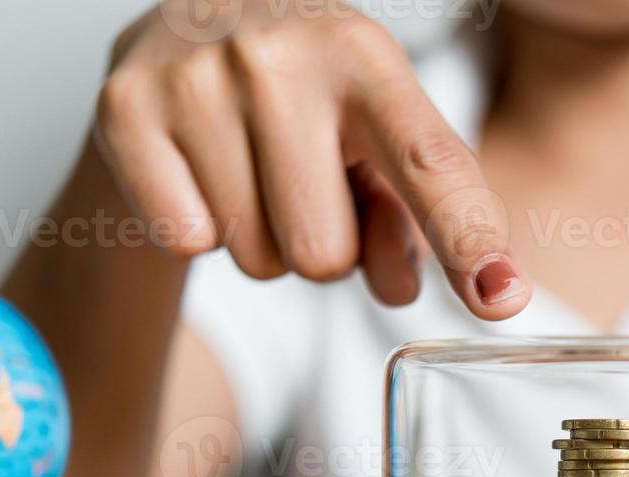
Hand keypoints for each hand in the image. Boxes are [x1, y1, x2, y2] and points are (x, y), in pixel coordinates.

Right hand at [96, 0, 528, 316]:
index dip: (467, 239)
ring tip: (251, 169)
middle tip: (300, 185)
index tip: (502, 297)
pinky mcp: (126, 106)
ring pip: (257, 259)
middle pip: (324, 256)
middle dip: (321, 248)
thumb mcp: (376, 145)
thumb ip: (413, 223)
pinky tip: (198, 169)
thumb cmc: (306, 102)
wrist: (188, 28)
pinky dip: (195, 226)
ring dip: (262, 240)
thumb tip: (423, 294)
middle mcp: (282, 55)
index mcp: (367, 57)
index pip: (428, 166)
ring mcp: (197, 76)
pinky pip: (185, 240)